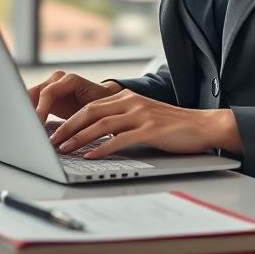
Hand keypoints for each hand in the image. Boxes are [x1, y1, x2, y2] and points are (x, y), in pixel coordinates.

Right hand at [27, 71, 122, 122]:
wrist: (103, 100)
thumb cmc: (100, 107)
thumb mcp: (91, 114)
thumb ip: (77, 121)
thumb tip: (64, 137)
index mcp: (70, 80)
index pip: (48, 93)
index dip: (40, 110)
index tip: (35, 125)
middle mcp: (57, 79)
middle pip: (34, 94)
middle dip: (28, 112)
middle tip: (25, 130)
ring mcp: (50, 84)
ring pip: (29, 97)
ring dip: (25, 113)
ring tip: (23, 130)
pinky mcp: (45, 94)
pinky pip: (31, 102)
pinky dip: (28, 113)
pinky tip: (26, 126)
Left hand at [48, 89, 241, 157]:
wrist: (202, 125)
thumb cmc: (171, 126)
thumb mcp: (142, 117)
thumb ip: (120, 121)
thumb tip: (94, 135)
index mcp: (125, 97)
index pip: (90, 106)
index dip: (69, 117)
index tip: (53, 130)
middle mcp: (130, 102)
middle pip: (90, 112)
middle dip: (67, 127)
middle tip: (51, 140)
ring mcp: (140, 115)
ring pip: (101, 124)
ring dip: (79, 137)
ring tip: (63, 149)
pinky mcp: (150, 130)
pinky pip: (120, 139)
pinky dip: (102, 148)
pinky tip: (90, 156)